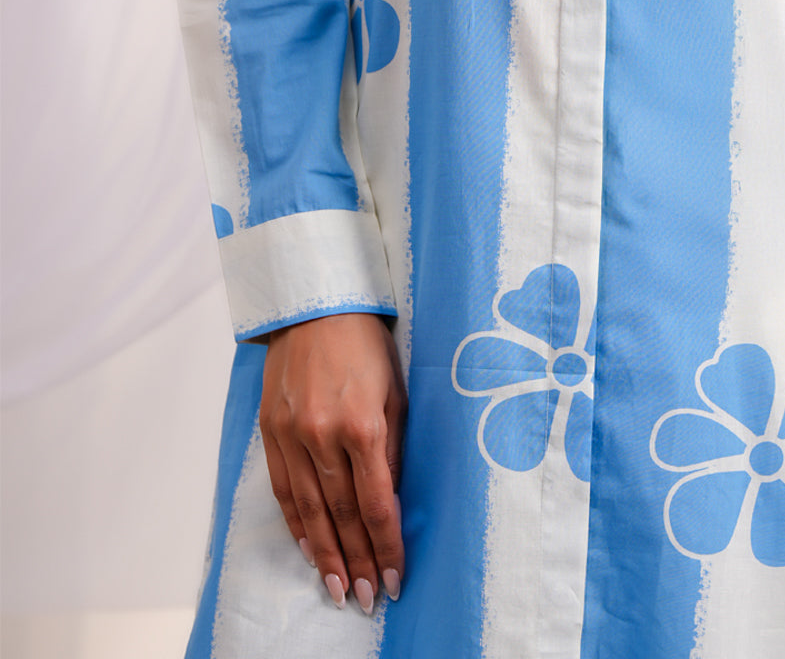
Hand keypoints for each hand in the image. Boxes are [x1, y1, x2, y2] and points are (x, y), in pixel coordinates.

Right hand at [260, 312, 405, 612]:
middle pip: (342, 515)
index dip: (386, 546)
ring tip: (339, 589)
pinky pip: (281, 490)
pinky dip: (296, 524)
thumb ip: (392, 449)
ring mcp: (290, 435)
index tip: (396, 576)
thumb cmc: (366, 345)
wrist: (314, 305)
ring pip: (308, 511)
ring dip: (325, 555)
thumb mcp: (395, 392)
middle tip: (370, 597)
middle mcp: (322, 436)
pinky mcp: (269, 431)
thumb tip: (389, 502)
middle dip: (358, 561)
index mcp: (361, 425)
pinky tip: (309, 549)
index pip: (376, 504)